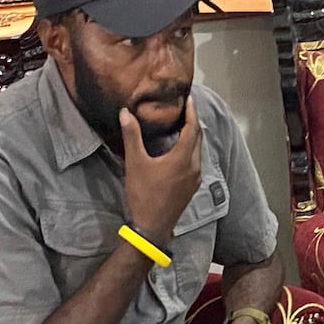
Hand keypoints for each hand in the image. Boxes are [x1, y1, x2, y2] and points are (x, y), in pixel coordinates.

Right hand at [120, 98, 201, 243]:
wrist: (153, 226)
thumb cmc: (144, 193)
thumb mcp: (135, 163)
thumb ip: (131, 136)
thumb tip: (125, 112)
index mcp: (184, 157)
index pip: (193, 128)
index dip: (191, 112)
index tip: (189, 98)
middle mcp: (195, 165)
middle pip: (198, 138)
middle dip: (193, 121)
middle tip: (186, 107)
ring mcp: (196, 177)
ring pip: (198, 150)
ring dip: (193, 136)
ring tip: (183, 124)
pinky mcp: (193, 186)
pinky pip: (196, 161)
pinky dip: (191, 149)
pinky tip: (181, 149)